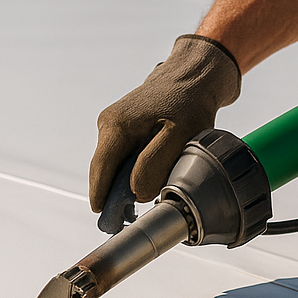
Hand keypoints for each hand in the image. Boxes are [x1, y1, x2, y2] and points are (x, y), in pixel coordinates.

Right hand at [89, 34, 240, 209]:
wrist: (196, 75)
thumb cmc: (189, 102)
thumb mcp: (179, 134)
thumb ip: (156, 163)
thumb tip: (136, 192)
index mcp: (115, 125)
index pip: (100, 170)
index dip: (102, 198)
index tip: (108, 222)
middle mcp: (110, 124)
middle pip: (106, 170)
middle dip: (115, 195)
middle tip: (128, 218)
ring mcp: (116, 124)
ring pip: (117, 163)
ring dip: (127, 182)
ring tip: (144, 200)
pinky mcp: (127, 126)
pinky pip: (126, 155)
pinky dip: (134, 169)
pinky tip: (150, 178)